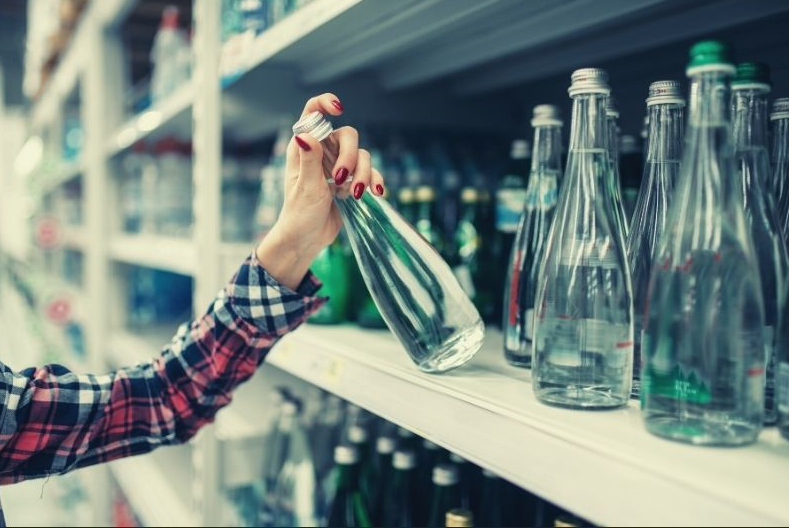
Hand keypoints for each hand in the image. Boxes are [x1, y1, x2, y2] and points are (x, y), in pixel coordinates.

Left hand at [256, 93, 384, 289]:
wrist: (308, 239)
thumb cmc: (299, 214)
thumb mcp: (305, 188)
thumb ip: (309, 161)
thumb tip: (305, 135)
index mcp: (304, 147)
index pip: (313, 114)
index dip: (325, 103)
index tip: (338, 109)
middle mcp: (322, 152)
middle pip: (347, 136)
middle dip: (349, 156)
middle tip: (341, 179)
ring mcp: (338, 166)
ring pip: (362, 155)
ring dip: (363, 173)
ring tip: (355, 194)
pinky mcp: (352, 181)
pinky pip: (371, 172)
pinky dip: (375, 180)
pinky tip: (376, 193)